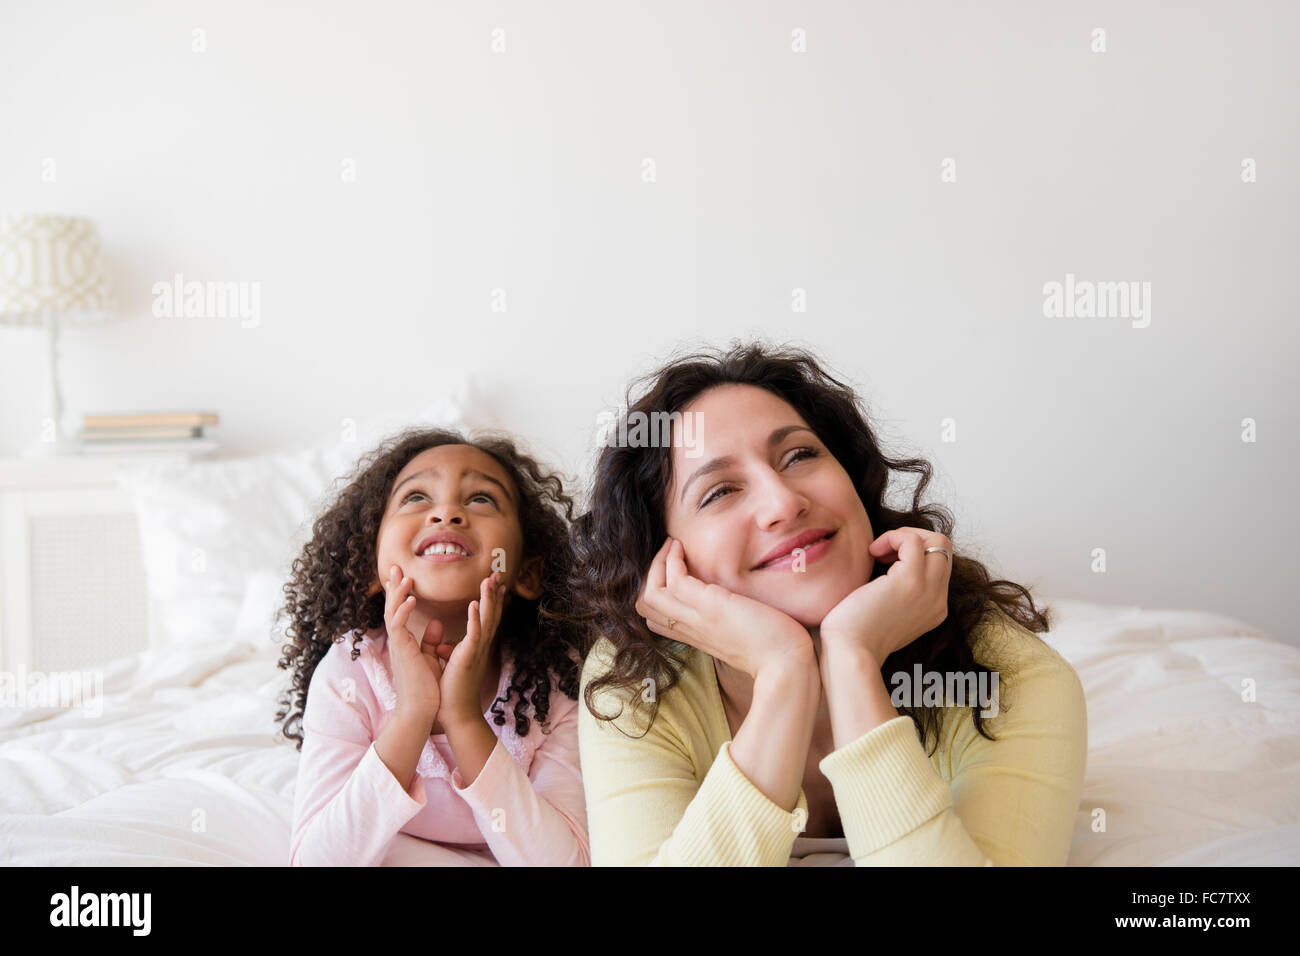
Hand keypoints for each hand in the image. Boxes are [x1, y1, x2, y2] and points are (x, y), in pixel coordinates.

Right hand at [382, 563, 446, 724]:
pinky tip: (410, 598)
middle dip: (394, 586)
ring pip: (392, 613)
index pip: (400, 612)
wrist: (421, 711)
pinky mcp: (402, 652)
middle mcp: (398, 641)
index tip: (404, 576)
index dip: (400, 593)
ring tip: (404, 576)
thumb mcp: (430, 658)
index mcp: (405, 642)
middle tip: (395, 566)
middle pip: (392, 607)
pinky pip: (398, 626)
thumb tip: (436, 622)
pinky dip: (403, 611)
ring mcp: (398, 646)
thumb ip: (431, 640)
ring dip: (398, 593)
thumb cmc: (426, 688)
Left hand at [436, 571, 505, 727]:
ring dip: (488, 599)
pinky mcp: (469, 658)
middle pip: (492, 613)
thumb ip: (445, 650)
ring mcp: (477, 651)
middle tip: (497, 572)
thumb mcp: (447, 665)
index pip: (486, 617)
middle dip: (495, 592)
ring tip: (490, 580)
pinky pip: (474, 635)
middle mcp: (480, 646)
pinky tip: (475, 604)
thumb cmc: (451, 692)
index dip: (490, 598)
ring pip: (487, 619)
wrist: (455, 714)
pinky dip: (475, 619)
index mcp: (475, 646)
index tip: (493, 581)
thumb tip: (441, 643)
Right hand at [635, 537, 813, 680]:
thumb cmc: (776, 650)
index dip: (657, 592)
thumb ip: (731, 622)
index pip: (657, 620)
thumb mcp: (744, 634)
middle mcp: (692, 629)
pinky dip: (671, 559)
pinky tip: (682, 547)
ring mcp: (698, 619)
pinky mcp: (710, 607)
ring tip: (673, 546)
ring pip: (650, 594)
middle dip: (650, 574)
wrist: (788, 666)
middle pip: (645, 606)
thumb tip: (737, 606)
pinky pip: (674, 580)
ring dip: (657, 563)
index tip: (673, 571)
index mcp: (699, 636)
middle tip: (669, 553)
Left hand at [818, 527, 952, 663]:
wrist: (850, 653)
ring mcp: (928, 591)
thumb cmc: (856, 632)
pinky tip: (872, 552)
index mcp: (934, 608)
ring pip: (938, 541)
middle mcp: (938, 600)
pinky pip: (912, 541)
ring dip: (903, 536)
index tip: (885, 559)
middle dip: (914, 538)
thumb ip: (898, 593)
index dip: (914, 553)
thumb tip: (888, 564)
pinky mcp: (910, 582)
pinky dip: (892, 537)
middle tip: (883, 550)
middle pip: (944, 549)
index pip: (940, 564)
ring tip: (877, 551)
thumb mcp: (887, 611)